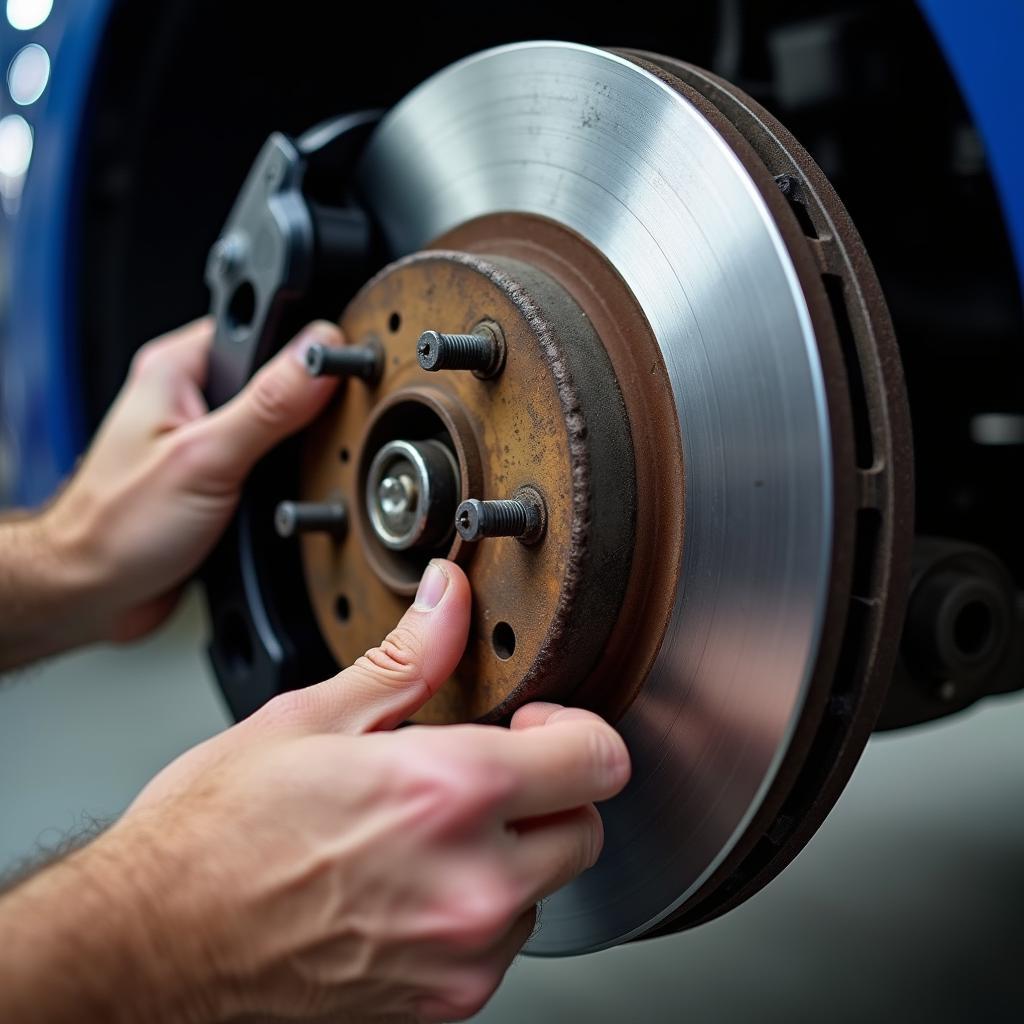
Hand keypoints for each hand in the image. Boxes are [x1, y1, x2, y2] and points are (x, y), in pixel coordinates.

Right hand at [0, 560, 630, 1023]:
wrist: (149, 944)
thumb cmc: (214, 834)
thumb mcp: (313, 718)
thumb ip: (409, 657)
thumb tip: (449, 599)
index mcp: (448, 794)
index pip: (597, 759)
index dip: (574, 729)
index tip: (535, 724)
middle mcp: (470, 884)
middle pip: (586, 827)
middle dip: (549, 792)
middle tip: (487, 772)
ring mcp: (459, 955)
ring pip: (546, 888)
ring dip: (512, 853)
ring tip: (432, 830)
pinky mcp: (440, 1004)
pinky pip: (501, 945)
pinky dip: (478, 909)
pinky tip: (413, 882)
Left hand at [41, 317, 342, 643]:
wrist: (92, 594)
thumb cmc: (115, 527)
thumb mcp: (208, 458)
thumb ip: (269, 405)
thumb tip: (319, 354)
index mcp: (177, 369)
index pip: (260, 328)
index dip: (304, 346)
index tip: (338, 369)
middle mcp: (187, 398)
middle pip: (273, 380)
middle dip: (303, 408)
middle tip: (311, 435)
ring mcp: (201, 440)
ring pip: (274, 427)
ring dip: (291, 452)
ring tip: (287, 474)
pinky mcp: (213, 478)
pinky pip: (264, 466)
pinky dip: (279, 483)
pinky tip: (276, 498)